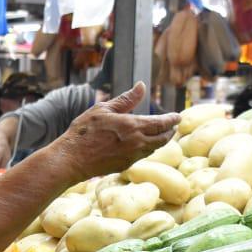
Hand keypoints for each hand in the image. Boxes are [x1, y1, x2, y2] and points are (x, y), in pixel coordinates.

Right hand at [50, 83, 179, 182]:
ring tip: (161, 135)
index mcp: (133, 125)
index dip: (172, 120)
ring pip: (154, 148)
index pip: (161, 123)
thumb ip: (126, 99)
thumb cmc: (84, 131)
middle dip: (170, 131)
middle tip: (173, 126)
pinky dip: (148, 148)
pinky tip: (144, 144)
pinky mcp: (126, 165)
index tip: (178, 116)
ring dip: (160, 141)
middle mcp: (137, 142)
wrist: (72, 159)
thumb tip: (142, 86)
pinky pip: (143, 155)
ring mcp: (132, 156)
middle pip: (163, 138)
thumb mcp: (104, 109)